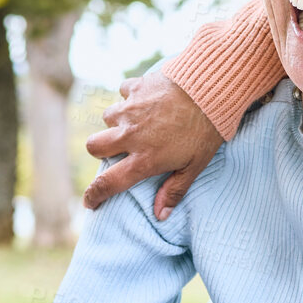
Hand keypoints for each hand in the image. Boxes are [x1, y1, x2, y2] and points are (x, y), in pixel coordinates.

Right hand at [83, 69, 223, 219]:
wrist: (212, 88)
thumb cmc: (207, 130)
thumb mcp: (195, 165)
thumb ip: (175, 190)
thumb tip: (160, 215)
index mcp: (144, 159)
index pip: (109, 183)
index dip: (94, 194)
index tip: (90, 201)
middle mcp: (131, 135)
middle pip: (94, 146)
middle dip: (100, 150)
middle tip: (117, 149)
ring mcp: (131, 110)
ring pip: (107, 117)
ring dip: (117, 121)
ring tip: (139, 121)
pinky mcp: (136, 87)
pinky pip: (122, 93)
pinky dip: (131, 97)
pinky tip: (147, 99)